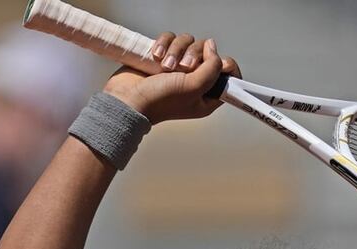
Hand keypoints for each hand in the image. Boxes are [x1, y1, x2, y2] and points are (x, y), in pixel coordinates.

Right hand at [102, 35, 240, 124]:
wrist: (128, 100)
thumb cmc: (160, 101)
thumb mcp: (194, 87)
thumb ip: (212, 67)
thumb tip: (213, 47)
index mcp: (208, 95)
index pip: (228, 74)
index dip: (225, 64)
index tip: (219, 63)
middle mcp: (195, 80)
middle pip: (207, 53)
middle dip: (194, 55)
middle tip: (183, 68)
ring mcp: (178, 68)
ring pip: (187, 43)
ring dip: (176, 50)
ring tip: (165, 66)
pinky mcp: (163, 57)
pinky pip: (170, 39)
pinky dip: (163, 44)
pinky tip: (155, 57)